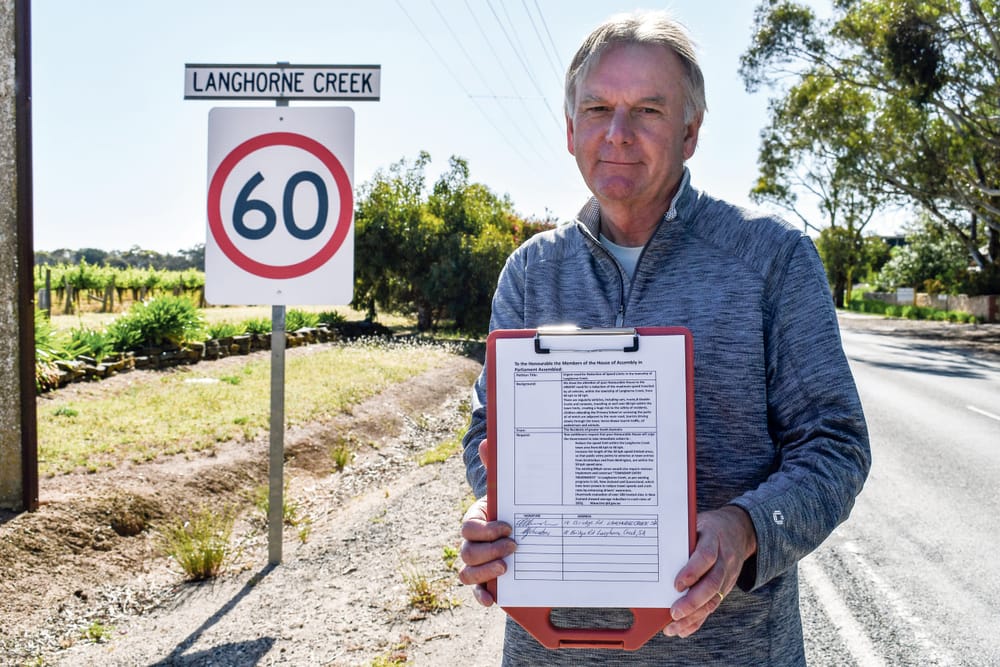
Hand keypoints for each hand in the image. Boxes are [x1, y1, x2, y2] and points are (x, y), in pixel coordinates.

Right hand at [457, 440, 515, 606]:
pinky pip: (476, 592)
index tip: (509, 526)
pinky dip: (481, 597)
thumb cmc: (509, 507)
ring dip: (484, 573)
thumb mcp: (507, 489)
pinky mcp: (485, 581)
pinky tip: (491, 600)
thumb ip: (496, 467)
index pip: (469, 528)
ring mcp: (476, 564)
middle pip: (467, 552)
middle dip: (489, 551)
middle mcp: (470, 544)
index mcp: (474, 521)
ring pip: (466, 574)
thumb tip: (488, 442)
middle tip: (514, 546)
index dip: (486, 530)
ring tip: (507, 568)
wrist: (518, 527)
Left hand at [664, 505, 756, 637]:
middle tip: (673, 613)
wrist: (739, 530)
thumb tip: (654, 555)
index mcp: (715, 539)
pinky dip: (698, 620)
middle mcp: (725, 559)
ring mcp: (728, 575)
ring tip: (674, 627)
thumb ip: (682, 538)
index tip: (676, 585)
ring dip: (694, 616)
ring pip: (714, 599)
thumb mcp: (697, 523)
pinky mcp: (726, 587)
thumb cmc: (709, 528)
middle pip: (712, 583)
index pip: (706, 556)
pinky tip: (683, 629)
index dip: (693, 571)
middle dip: (692, 601)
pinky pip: (713, 606)